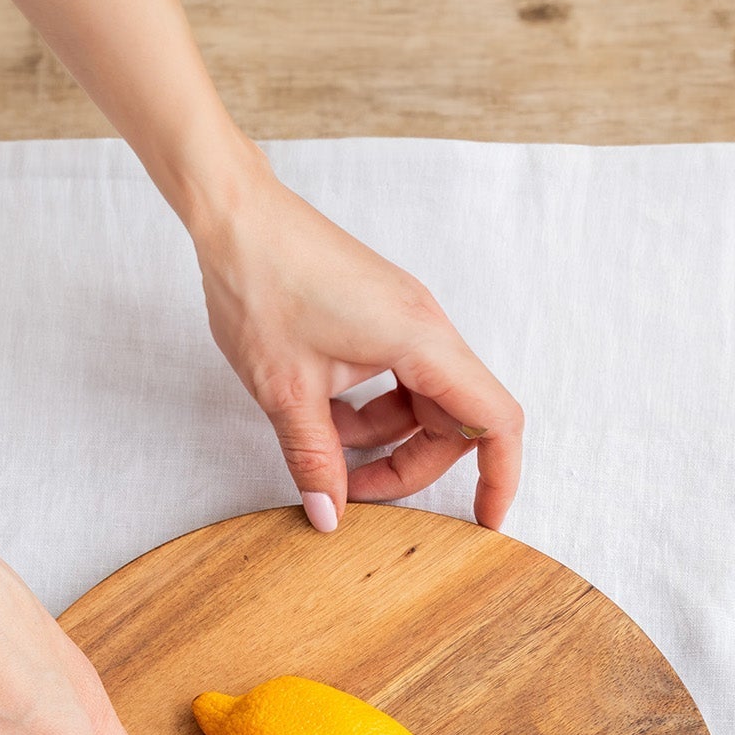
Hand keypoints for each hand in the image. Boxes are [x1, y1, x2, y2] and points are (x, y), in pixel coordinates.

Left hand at [194, 162, 523, 532]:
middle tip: (358, 497)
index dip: (500, 477)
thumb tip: (330, 516)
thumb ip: (314, 460)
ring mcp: (405, 321)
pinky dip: (370, 413)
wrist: (234, 212)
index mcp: (420, 340)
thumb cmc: (261, 280)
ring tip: (329, 454)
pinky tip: (326, 421)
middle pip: (456, 422)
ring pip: (424, 405)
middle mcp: (425, 328)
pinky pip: (398, 382)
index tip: (485, 522)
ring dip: (386, 442)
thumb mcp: (285, 390)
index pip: (495, 419)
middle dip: (413, 468)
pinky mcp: (381, 317)